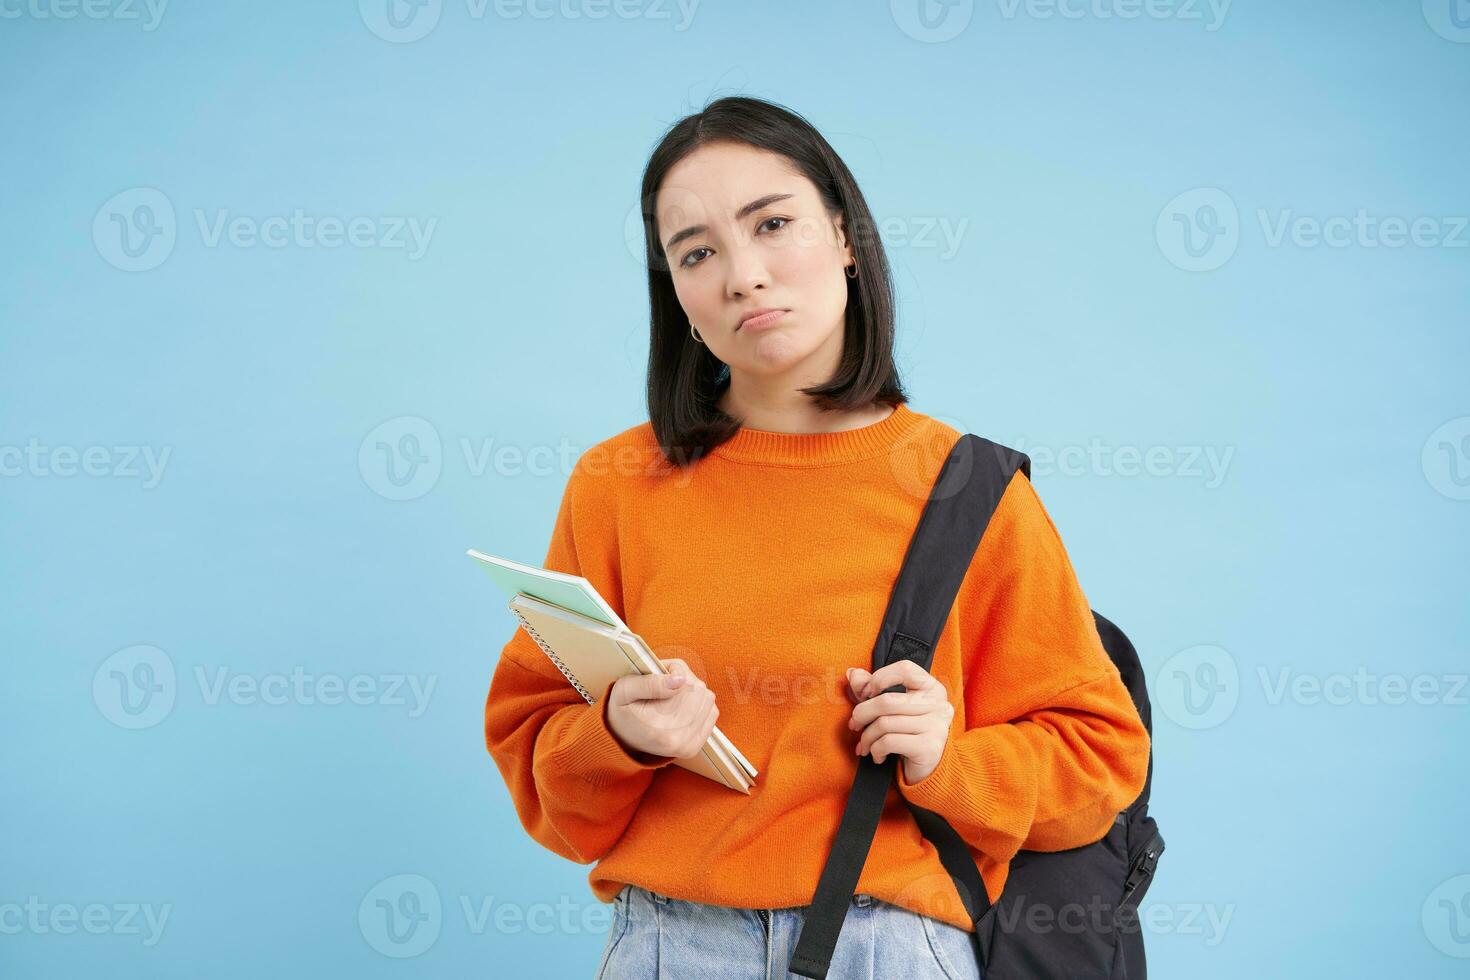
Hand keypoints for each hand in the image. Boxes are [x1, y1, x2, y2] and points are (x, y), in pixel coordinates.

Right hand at [606, 658, 718, 760]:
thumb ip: (650, 683)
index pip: (685, 682)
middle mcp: (680, 741)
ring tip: (669, 697)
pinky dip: (698, 704)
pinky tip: (679, 707)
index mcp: (662, 731)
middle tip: (662, 686)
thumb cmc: (621, 710)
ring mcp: (691, 745)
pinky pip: (712, 711)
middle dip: (683, 681)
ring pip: (707, 698)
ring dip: (692, 691)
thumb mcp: (624, 690)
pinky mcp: (696, 745)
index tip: (657, 675)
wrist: (620, 738)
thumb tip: (681, 680)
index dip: (672, 671)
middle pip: (699, 690)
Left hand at [846, 660, 953, 784]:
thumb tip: (852, 674)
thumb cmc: (908, 733)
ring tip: (865, 745)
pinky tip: (878, 755)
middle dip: (862, 714)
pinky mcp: (929, 747)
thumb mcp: (892, 708)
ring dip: (867, 737)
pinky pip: (889, 742)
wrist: (928, 769)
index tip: (866, 693)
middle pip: (887, 701)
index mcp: (931, 688)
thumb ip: (873, 687)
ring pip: (885, 723)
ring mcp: (936, 725)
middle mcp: (938, 704)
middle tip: (854, 725)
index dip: (880, 678)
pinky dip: (876, 750)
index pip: (905, 669)